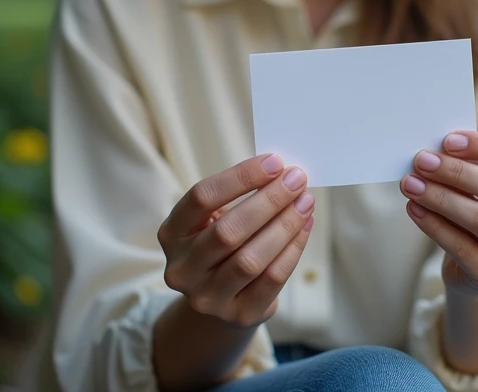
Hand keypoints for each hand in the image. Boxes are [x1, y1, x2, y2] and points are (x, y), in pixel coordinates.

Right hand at [158, 154, 314, 327]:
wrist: (221, 303)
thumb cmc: (222, 246)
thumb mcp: (215, 220)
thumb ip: (240, 197)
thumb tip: (283, 172)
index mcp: (172, 234)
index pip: (201, 198)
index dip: (240, 177)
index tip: (275, 162)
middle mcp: (182, 269)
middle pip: (227, 231)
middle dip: (268, 201)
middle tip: (297, 179)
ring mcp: (207, 297)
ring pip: (251, 259)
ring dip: (284, 225)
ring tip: (305, 201)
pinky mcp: (239, 315)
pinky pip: (272, 279)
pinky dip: (293, 249)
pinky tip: (305, 226)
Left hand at [401, 131, 477, 295]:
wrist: (475, 271)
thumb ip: (469, 168)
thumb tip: (436, 151)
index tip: (448, 140)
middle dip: (456, 172)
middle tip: (422, 161)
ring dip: (441, 198)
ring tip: (411, 184)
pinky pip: (462, 248)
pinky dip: (434, 225)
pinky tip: (414, 208)